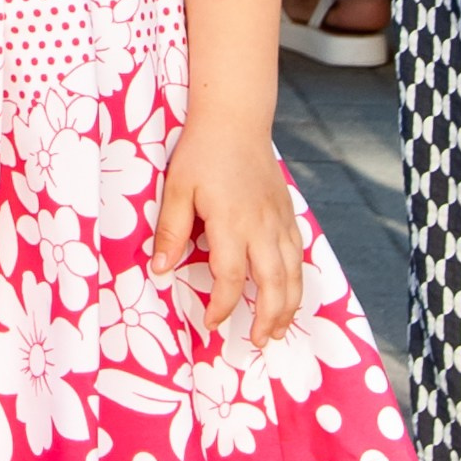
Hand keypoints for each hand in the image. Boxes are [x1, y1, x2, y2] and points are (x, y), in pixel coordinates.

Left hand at [151, 116, 302, 347]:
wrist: (236, 119)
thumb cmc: (202, 152)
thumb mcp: (177, 189)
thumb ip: (171, 231)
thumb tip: (160, 270)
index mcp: (231, 223)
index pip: (230, 277)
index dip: (222, 306)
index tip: (211, 324)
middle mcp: (262, 227)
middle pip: (274, 285)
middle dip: (267, 319)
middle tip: (257, 342)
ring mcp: (280, 220)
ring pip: (294, 274)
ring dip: (289, 307)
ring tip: (278, 330)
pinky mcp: (289, 213)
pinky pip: (299, 255)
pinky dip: (298, 280)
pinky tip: (290, 293)